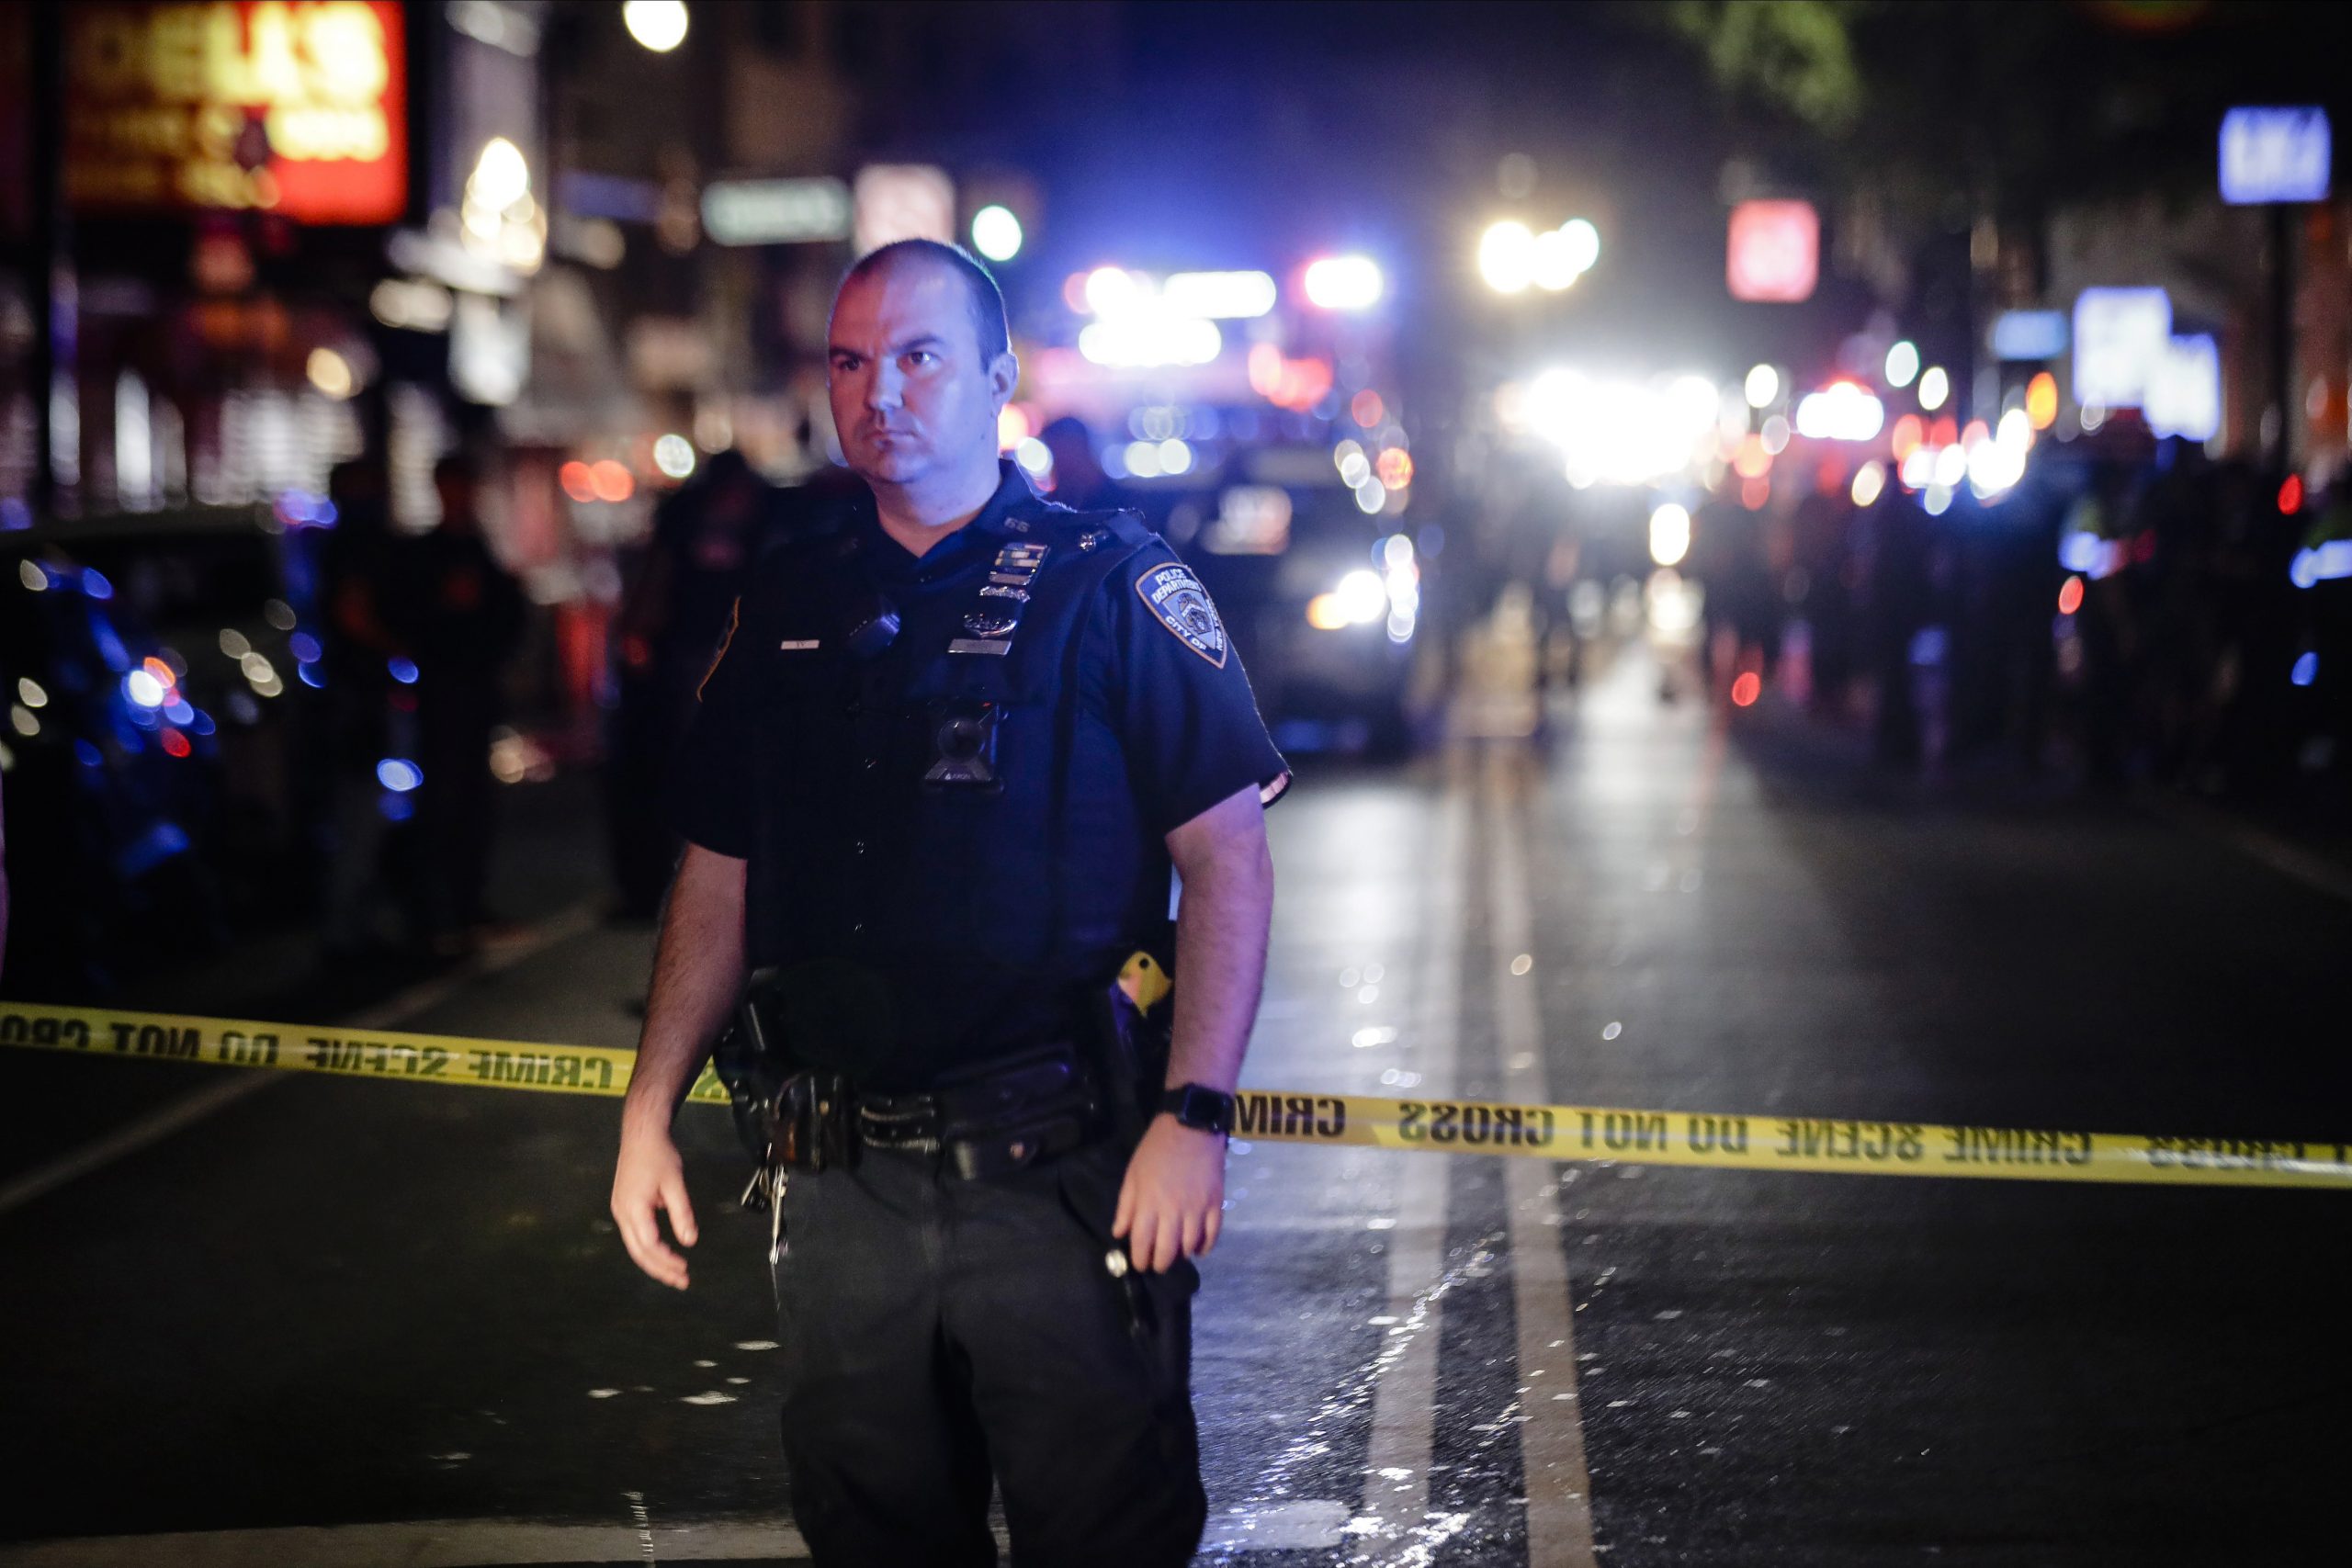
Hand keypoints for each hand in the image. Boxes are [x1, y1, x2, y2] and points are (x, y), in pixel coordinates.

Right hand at [611, 1119, 697, 1289]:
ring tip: (674, 1274)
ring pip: (635, 1246)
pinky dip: (649, 1249)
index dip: (666, 1261)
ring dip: (654, 1262)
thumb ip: (682, 1213)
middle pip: (639, 1252)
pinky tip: (663, 1254)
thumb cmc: (659, 1156)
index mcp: (633, 1209)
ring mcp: (620, 1211)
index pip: (650, 1246)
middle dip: (660, 1270)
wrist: (641, 1135)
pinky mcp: (623, 1207)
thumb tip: (690, 1241)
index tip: (685, 1269)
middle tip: (682, 1282)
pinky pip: (635, 1236)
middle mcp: (622, 1214)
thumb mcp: (675, 1183)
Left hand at [1113, 1113, 1226, 1272]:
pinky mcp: (1216, 1203)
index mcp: (1149, 1204)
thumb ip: (1126, 1206)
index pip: (1142, 1243)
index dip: (1140, 1259)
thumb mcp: (1133, 1174)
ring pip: (1190, 1246)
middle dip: (1160, 1264)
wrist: (1191, 1126)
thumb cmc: (1156, 1149)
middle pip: (1167, 1251)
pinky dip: (1205, 1247)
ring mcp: (1197, 1208)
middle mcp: (1173, 1211)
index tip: (1140, 1265)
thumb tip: (1119, 1233)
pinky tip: (1198, 1249)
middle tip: (1157, 1264)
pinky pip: (1212, 1235)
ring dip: (1181, 1255)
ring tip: (1176, 1254)